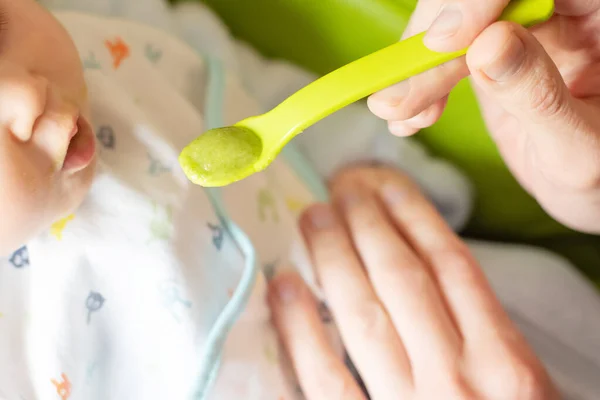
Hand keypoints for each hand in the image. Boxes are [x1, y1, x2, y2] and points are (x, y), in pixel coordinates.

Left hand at [268, 166, 557, 398]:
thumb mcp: (519, 391)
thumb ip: (481, 337)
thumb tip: (428, 272)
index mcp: (506, 364)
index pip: (451, 265)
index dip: (413, 216)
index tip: (385, 184)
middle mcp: (459, 379)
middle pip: (402, 278)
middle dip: (368, 225)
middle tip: (340, 190)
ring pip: (362, 315)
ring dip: (332, 259)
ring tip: (311, 219)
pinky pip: (321, 380)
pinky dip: (299, 330)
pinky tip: (283, 288)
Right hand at [368, 0, 599, 233]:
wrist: (588, 191)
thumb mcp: (578, 147)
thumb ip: (539, 96)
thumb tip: (487, 46)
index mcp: (599, 16)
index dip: (479, 0)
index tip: (444, 41)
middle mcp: (559, 12)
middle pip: (478, 0)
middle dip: (431, 44)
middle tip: (398, 96)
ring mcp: (520, 30)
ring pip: (450, 23)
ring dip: (416, 69)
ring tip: (398, 114)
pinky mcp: (488, 51)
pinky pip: (440, 52)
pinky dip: (417, 83)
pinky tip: (411, 120)